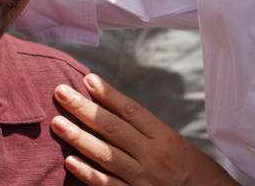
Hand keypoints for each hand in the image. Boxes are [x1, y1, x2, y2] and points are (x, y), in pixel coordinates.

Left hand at [51, 74, 236, 185]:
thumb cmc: (197, 175)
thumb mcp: (179, 148)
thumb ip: (150, 134)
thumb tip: (117, 114)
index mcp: (166, 138)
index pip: (132, 111)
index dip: (108, 94)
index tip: (88, 79)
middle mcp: (154, 156)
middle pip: (113, 128)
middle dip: (84, 109)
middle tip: (60, 91)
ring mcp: (144, 179)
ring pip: (105, 154)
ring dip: (78, 137)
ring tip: (57, 121)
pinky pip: (108, 185)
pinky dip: (88, 173)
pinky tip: (70, 161)